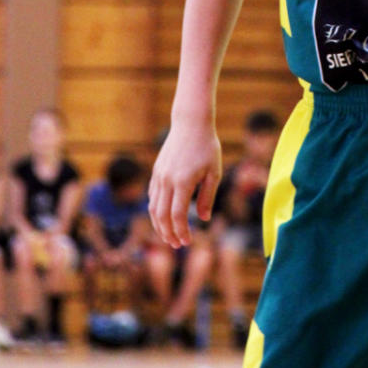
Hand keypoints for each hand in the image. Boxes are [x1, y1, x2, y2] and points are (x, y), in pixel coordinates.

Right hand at [148, 120, 221, 249]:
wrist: (191, 123)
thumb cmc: (207, 146)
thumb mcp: (214, 172)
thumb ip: (208, 196)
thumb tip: (203, 218)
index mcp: (183, 181)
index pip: (177, 215)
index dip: (181, 231)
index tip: (187, 241)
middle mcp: (167, 180)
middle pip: (162, 216)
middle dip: (168, 233)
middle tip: (177, 244)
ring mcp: (159, 175)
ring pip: (153, 207)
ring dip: (159, 225)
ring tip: (168, 236)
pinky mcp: (156, 171)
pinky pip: (152, 196)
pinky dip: (156, 210)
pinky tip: (163, 217)